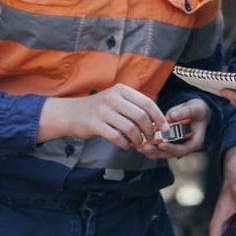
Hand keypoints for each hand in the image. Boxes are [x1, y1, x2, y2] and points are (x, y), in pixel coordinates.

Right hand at [39, 83, 165, 148]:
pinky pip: (116, 137)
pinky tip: (125, 145)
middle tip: (151, 139)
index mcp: (122, 90)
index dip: (159, 117)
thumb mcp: (116, 100)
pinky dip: (124, 144)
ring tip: (139, 144)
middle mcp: (113, 97)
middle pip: (141, 116)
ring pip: (130, 128)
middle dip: (150, 131)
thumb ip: (133, 107)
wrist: (69, 113)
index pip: (147, 103)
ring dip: (138, 140)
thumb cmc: (98, 109)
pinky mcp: (94, 124)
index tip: (165, 129)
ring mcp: (103, 110)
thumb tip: (156, 122)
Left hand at [138, 97, 209, 159]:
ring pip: (162, 152)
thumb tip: (172, 116)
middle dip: (156, 152)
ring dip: (150, 151)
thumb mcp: (195, 108)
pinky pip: (157, 146)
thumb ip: (185, 111)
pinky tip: (138, 141)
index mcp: (195, 141)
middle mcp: (184, 146)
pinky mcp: (167, 142)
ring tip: (139, 147)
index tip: (161, 144)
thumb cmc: (197, 110)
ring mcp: (175, 145)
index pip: (183, 149)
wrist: (196, 112)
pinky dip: (149, 144)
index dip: (172, 148)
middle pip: (169, 154)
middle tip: (145, 148)